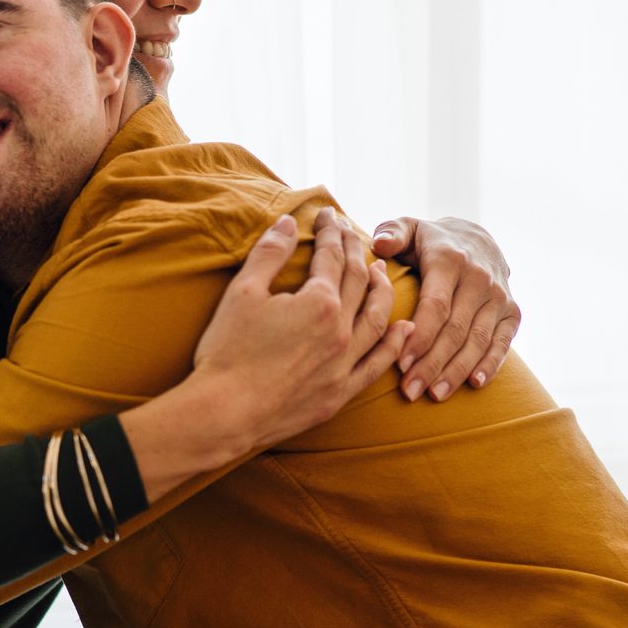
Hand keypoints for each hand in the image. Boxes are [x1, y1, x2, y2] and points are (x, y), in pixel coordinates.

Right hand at [192, 209, 411, 455]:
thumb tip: (289, 222)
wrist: (224, 414)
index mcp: (318, 302)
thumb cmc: (227, 352)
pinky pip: (377, 365)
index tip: (327, 214)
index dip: (330, 231)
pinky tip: (403, 330)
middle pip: (358, 281)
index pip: (331, 256)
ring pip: (377, 319)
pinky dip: (394, 344)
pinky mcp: (340, 393)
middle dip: (355, 250)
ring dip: (383, 291)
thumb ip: (269, 253)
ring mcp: (343, 364)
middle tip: (351, 232)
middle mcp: (340, 331)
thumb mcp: (242, 293)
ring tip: (381, 273)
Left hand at [370, 215, 519, 400]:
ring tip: (435, 394)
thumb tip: (381, 245)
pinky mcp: (511, 312)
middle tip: (410, 391)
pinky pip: (502, 342)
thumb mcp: (409, 228)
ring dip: (457, 371)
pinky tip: (474, 384)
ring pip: (477, 341)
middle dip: (432, 364)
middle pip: (455, 330)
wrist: (476, 238)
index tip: (399, 364)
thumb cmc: (429, 242)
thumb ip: (391, 232)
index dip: (419, 337)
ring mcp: (498, 297)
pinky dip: (491, 364)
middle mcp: (478, 279)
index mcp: (449, 261)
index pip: (435, 305)